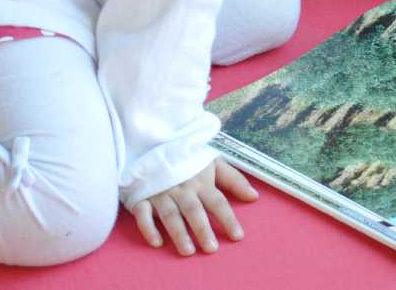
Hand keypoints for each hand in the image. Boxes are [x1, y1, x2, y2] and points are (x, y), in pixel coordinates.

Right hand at [132, 157, 257, 256]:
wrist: (153, 144)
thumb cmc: (187, 158)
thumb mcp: (213, 162)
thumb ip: (233, 180)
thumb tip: (254, 196)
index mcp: (201, 181)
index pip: (218, 202)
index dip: (228, 219)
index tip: (238, 237)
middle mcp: (182, 189)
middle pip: (194, 211)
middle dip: (203, 230)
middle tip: (212, 249)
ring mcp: (160, 193)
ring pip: (170, 215)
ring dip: (179, 233)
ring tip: (188, 251)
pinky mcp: (141, 197)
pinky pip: (143, 214)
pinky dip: (148, 228)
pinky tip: (157, 242)